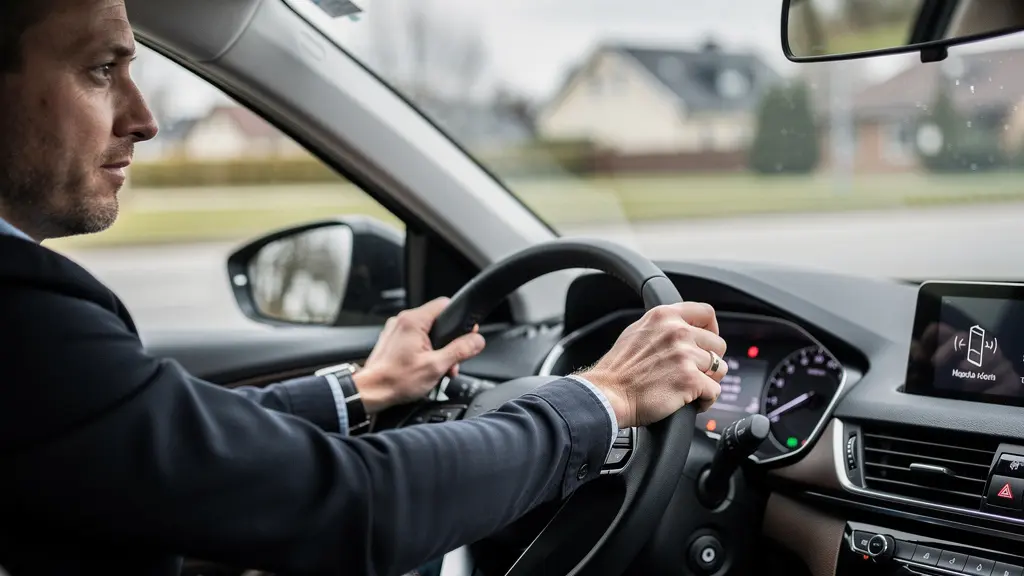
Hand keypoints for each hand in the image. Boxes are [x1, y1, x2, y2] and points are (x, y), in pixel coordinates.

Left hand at [353, 297, 485, 412]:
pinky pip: (415, 340)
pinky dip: (424, 352)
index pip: (444, 304)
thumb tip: (477, 340)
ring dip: (438, 349)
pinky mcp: (392, 341)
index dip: (460, 319)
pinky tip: (426, 368)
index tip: (467, 333)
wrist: (370, 393)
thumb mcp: (436, 366)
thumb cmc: (396, 380)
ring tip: (439, 369)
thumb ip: (460, 351)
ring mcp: (396, 331)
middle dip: (449, 342)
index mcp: (413, 321)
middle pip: (437, 321)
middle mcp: (403, 321)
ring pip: (427, 332)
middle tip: (452, 362)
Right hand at [578, 303, 727, 427]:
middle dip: (708, 361)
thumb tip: (684, 330)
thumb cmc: (618, 370)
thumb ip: (663, 327)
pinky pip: (714, 391)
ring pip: (719, 368)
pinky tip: (689, 402)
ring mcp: (685, 355)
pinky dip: (705, 400)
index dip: (711, 330)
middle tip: (692, 372)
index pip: (706, 313)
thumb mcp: (637, 331)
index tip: (706, 343)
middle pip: (718, 344)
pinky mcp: (690, 380)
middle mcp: (677, 331)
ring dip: (708, 381)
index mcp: (665, 316)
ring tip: (690, 388)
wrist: (607, 395)